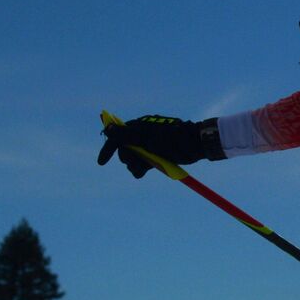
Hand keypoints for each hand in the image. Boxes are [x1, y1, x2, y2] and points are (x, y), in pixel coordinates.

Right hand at [97, 114, 222, 178]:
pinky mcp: (157, 155)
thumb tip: (107, 128)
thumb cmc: (173, 139)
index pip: (118, 136)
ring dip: (134, 166)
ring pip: (134, 158)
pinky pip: (143, 163)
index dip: (109, 148)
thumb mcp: (147, 137)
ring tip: (142, 170)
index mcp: (139, 126)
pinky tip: (142, 173)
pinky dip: (141, 169)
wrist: (196, 145)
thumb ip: (126, 134)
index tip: (102, 163)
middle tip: (136, 163)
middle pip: (125, 149)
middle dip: (127, 159)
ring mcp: (150, 145)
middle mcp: (142, 135)